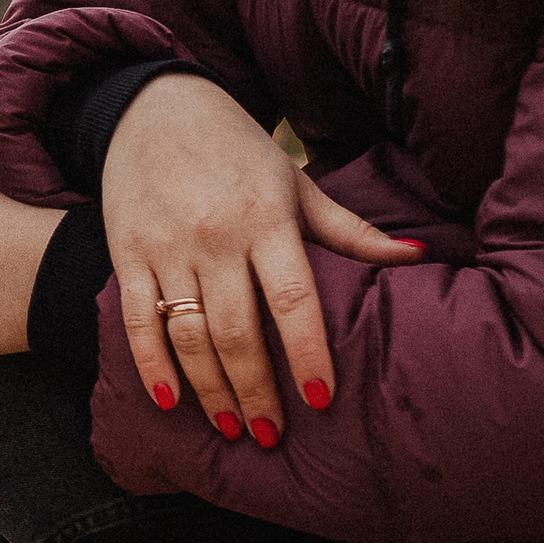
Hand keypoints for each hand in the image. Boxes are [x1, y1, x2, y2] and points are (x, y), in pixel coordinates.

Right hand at [101, 70, 424, 446]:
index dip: (308, 353)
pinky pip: (137, 319)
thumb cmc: (238, 151)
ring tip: (231, 429)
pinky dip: (150, 364)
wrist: (156, 105)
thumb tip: (417, 255)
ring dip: (210, 389)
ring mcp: (166, 246)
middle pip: (237, 331)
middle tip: (272, 436)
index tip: (322, 400)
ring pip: (188, 334)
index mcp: (266, 219)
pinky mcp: (126, 252)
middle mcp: (215, 236)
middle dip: (256, 391)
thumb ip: (351, 230)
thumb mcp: (296, 183)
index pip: (292, 300)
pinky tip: (170, 401)